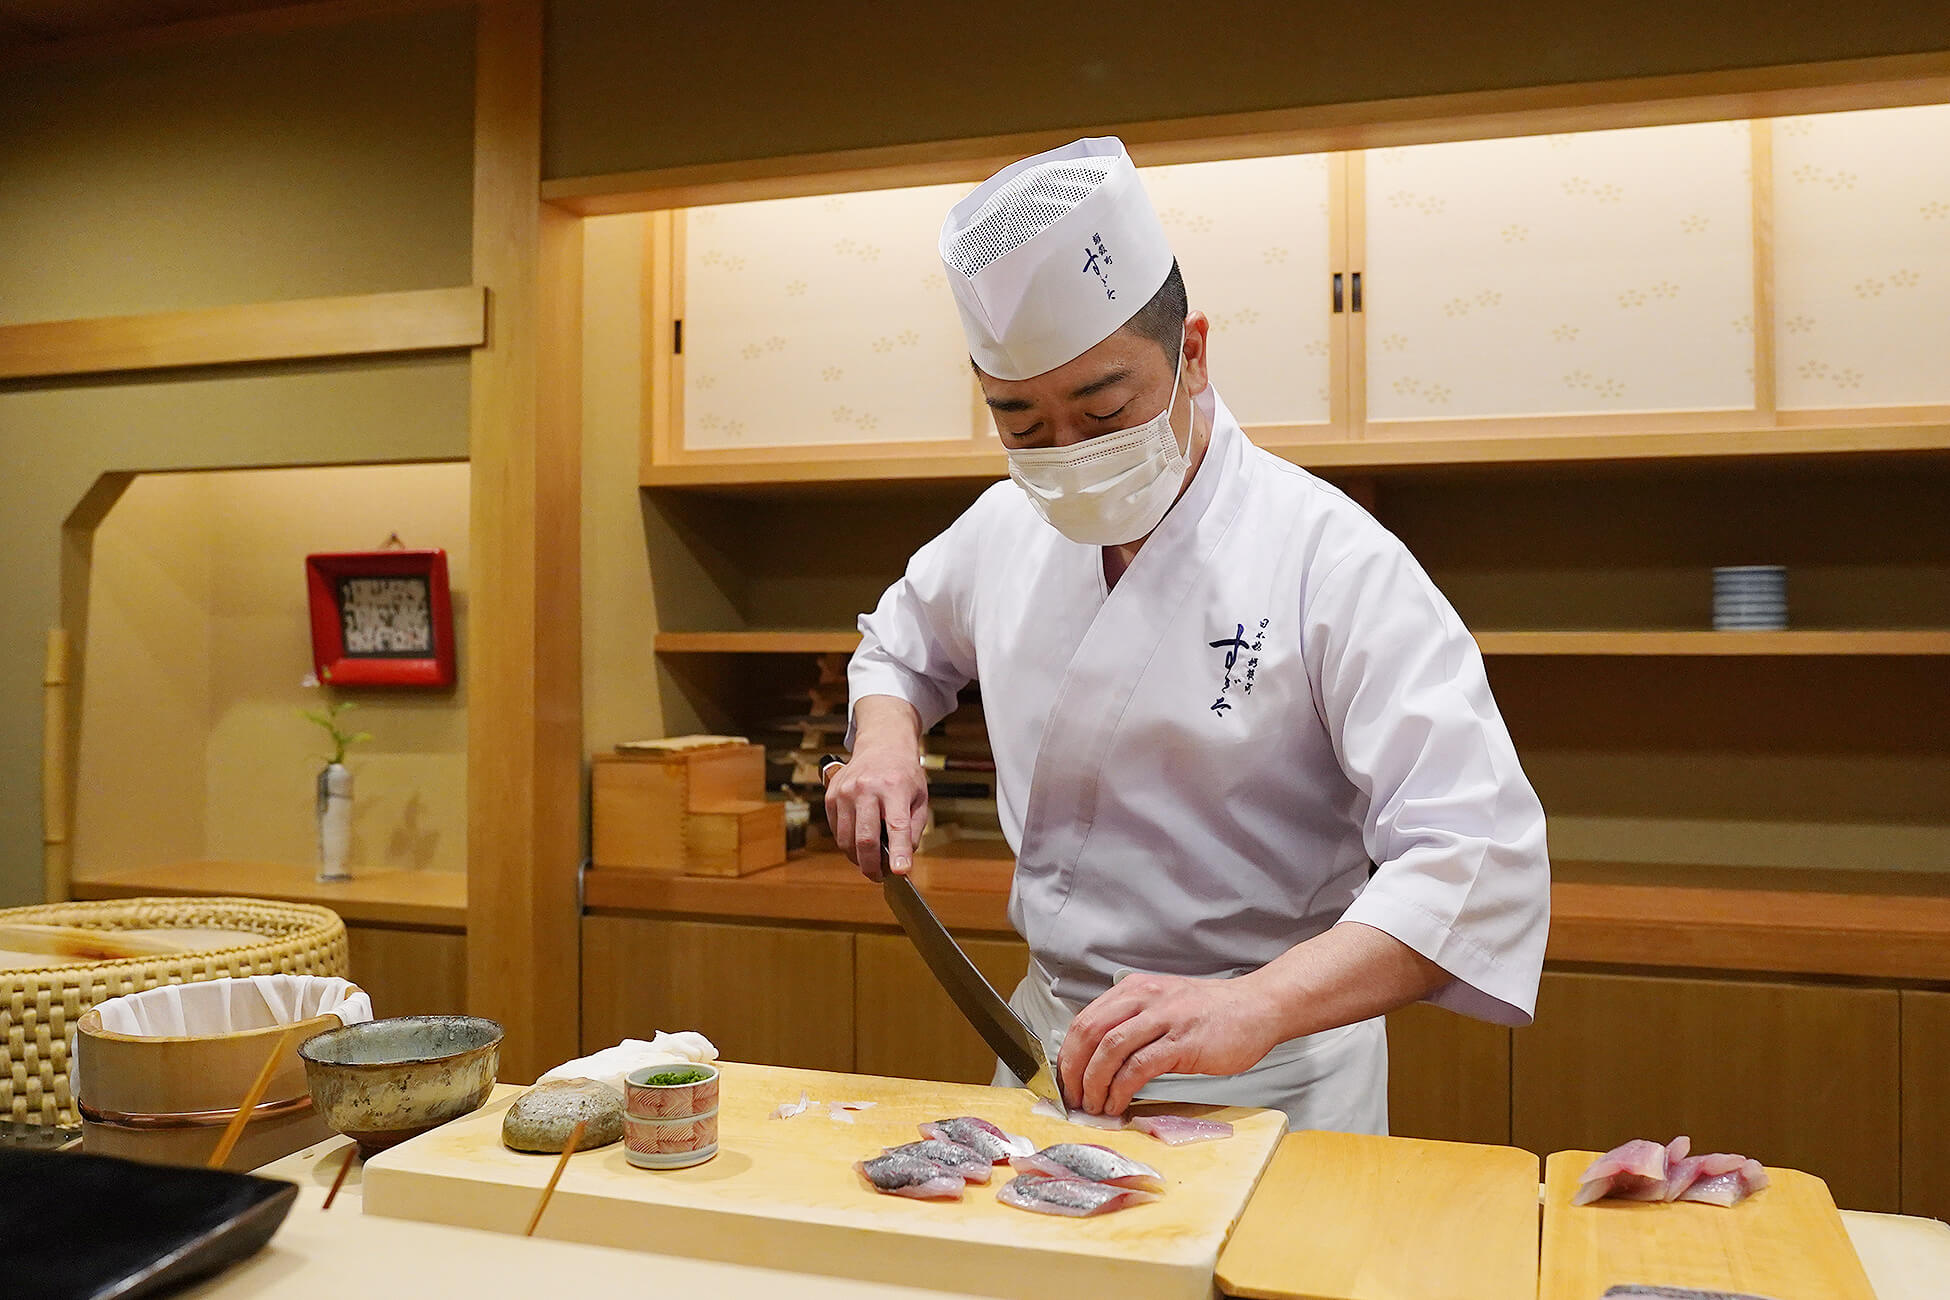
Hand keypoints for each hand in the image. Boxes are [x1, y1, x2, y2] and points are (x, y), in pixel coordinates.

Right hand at [824, 746, 926, 881]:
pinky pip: (837, 832)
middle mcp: (866, 788)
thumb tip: (902, 858)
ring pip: (846, 840)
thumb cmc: (904, 774)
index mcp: (894, 787)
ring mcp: (844, 792)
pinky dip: (848, 844)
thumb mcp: (920, 797)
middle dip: (872, 866)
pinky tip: (859, 843)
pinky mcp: (831, 796)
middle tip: (880, 877)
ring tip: (870, 862)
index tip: (901, 873)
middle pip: (865, 839)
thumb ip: (913, 829)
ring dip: (858, 859)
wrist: (881, 745)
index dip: (898, 852)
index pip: (897, 826)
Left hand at [1060, 972, 1280, 1115]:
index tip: (1064, 1080)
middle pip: (1090, 1033)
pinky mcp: (1182, 1042)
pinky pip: (1139, 1067)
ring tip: (1092, 1106)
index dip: (1068, 1053)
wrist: (1257, 1007)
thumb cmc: (1212, 1013)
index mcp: (1135, 989)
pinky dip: (1120, 1088)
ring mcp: (1164, 1018)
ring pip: (1110, 1049)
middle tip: (1072, 1098)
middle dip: (1073, 1070)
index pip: (1085, 1019)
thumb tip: (1099, 1058)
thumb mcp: (1164, 1005)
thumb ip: (1134, 1022)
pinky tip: (1118, 1103)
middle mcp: (1145, 997)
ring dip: (1094, 1083)